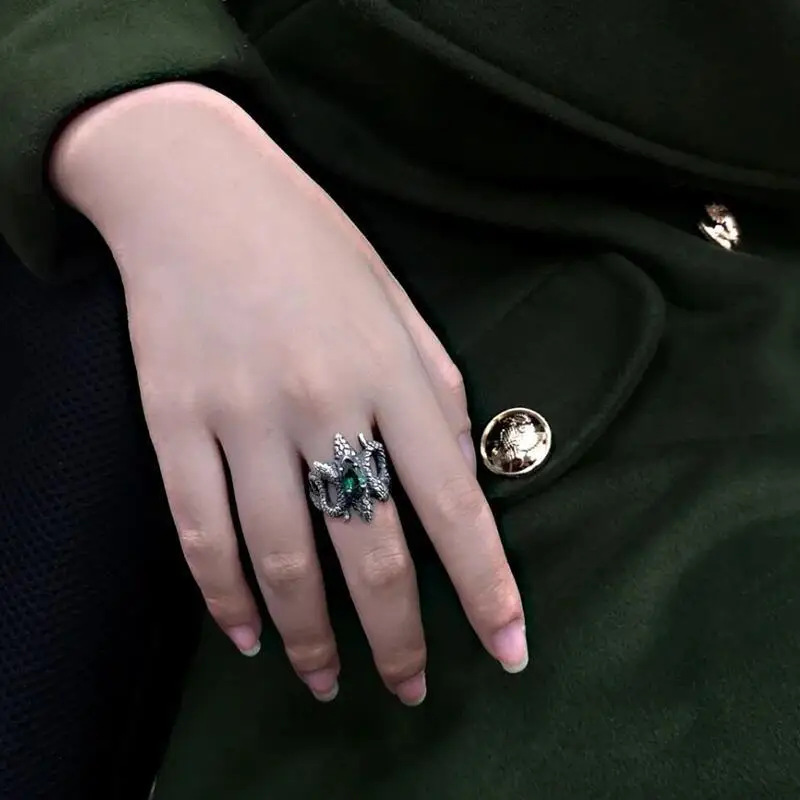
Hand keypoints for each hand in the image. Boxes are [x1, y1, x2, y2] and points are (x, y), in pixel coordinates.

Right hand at [52, 83, 527, 704]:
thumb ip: (440, 393)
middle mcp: (322, 402)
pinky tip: (248, 634)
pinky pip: (200, 533)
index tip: (508, 648)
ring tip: (327, 681)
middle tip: (410, 687)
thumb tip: (461, 476)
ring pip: (281, 559)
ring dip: (310, 636)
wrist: (196, 189)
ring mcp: (242, 415)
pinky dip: (224, 597)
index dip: (485, 588)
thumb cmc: (312, 243)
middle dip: (397, 636)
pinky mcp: (173, 422)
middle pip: (369, 551)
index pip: (454, 504)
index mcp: (392, 372)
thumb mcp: (399, 305)